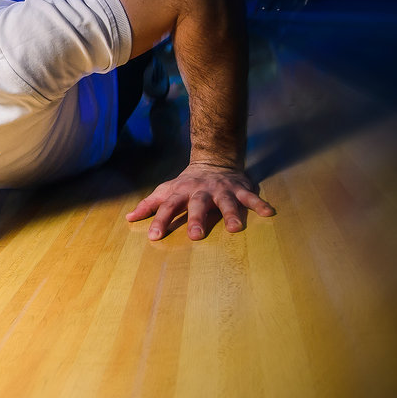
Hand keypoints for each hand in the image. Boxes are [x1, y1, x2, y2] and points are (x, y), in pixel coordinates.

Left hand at [126, 162, 274, 240]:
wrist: (214, 161)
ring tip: (235, 229)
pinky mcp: (240, 189)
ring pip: (227, 201)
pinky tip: (268, 213)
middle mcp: (201, 191)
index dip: (160, 220)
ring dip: (231, 214)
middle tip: (195, 236)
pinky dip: (259, 204)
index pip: (167, 207)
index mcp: (181, 192)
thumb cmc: (186, 183)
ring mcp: (222, 189)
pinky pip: (251, 197)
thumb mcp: (166, 191)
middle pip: (197, 204)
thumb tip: (128, 218)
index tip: (153, 237)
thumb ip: (149, 205)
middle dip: (196, 219)